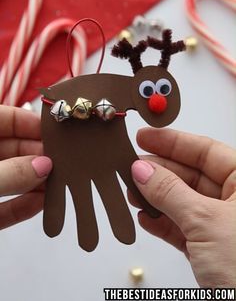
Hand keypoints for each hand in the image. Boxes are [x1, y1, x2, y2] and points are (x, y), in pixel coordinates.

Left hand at [0, 105, 51, 229]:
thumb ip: (9, 173)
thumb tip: (44, 166)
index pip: (2, 119)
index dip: (29, 122)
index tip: (57, 131)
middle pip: (10, 149)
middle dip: (37, 156)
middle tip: (65, 162)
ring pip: (9, 178)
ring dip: (33, 182)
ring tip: (61, 184)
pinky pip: (2, 207)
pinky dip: (20, 206)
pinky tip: (41, 205)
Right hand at [130, 127, 235, 287]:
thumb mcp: (205, 221)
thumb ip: (170, 192)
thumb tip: (143, 170)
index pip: (207, 151)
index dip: (174, 142)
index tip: (145, 137)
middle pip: (191, 175)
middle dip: (160, 172)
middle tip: (132, 166)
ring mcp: (222, 226)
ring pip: (183, 202)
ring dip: (156, 197)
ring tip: (132, 191)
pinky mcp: (211, 251)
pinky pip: (182, 228)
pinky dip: (162, 222)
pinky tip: (144, 216)